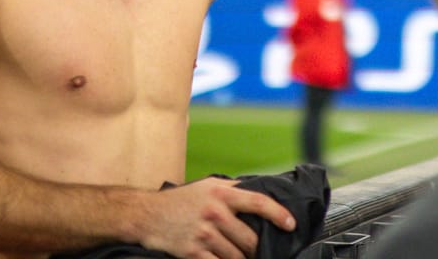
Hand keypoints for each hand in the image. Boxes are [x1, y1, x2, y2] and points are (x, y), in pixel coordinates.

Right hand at [136, 177, 296, 258]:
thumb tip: (260, 192)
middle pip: (250, 238)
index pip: (259, 202)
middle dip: (257, 247)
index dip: (279, 214)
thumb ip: (234, 189)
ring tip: (244, 257)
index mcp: (222, 194)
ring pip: (236, 255)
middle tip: (261, 250)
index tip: (291, 224)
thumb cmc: (180, 200)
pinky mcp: (192, 251)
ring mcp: (204, 234)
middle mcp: (215, 213)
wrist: (146, 214)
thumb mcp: (209, 186)